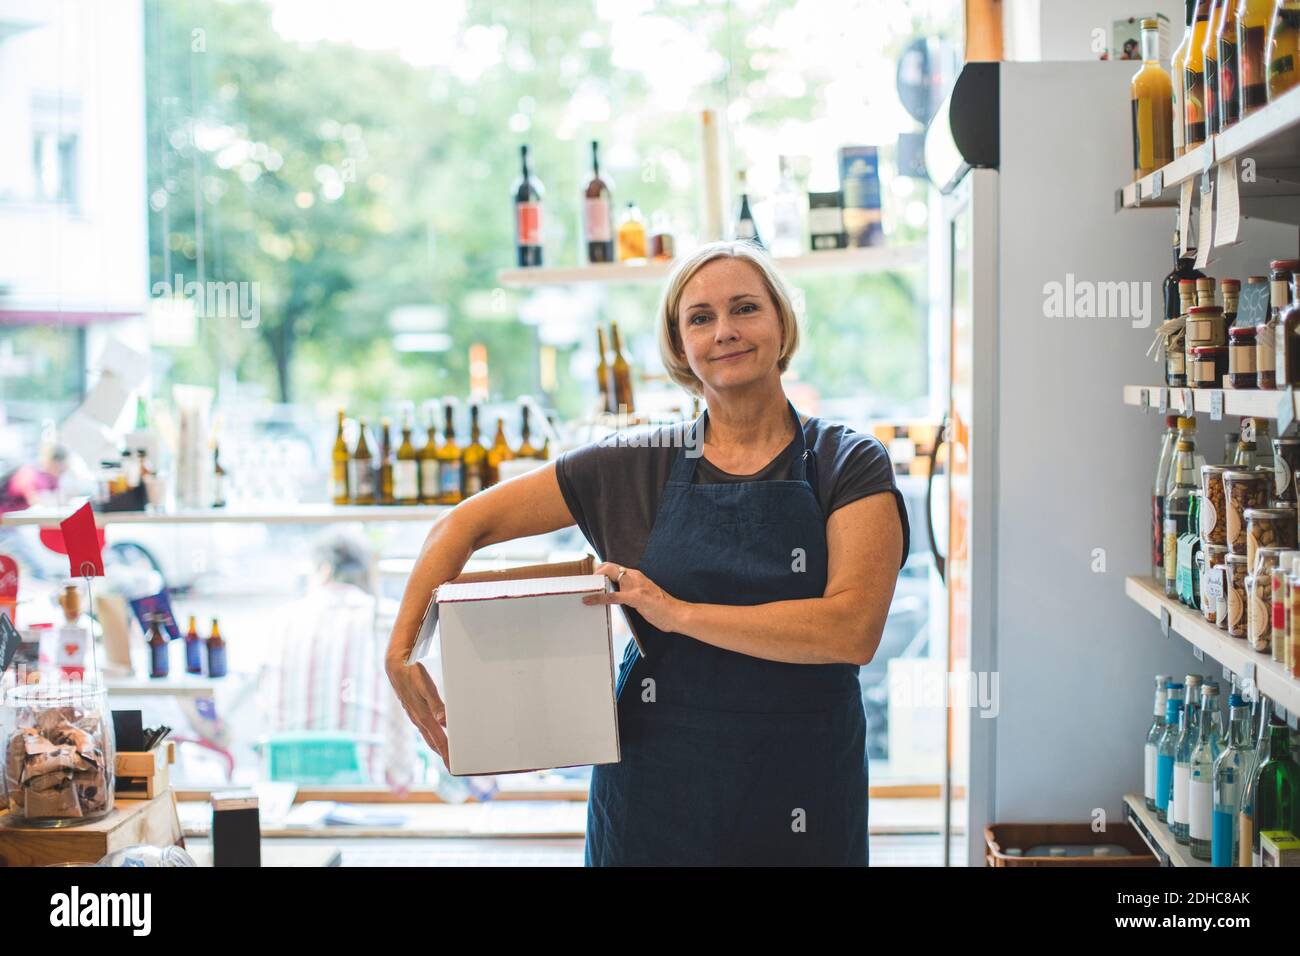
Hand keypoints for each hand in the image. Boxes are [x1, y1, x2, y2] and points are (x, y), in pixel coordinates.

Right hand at [386, 654, 449, 768]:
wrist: (394, 666)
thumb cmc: (412, 674)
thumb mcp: (426, 687)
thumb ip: (436, 704)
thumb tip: (444, 723)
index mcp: (422, 716)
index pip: (439, 740)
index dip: (447, 754)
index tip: (454, 766)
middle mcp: (418, 719)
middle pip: (433, 742)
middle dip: (444, 755)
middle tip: (454, 766)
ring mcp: (414, 716)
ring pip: (428, 736)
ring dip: (438, 747)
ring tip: (447, 755)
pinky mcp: (413, 711)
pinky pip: (425, 729)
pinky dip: (433, 736)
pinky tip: (436, 735)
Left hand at [583, 561, 687, 633]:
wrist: (677, 614)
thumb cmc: (661, 608)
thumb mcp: (644, 595)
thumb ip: (631, 592)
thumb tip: (617, 595)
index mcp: (637, 575)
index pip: (614, 567)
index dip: (600, 571)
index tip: (591, 581)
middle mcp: (635, 576)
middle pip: (608, 567)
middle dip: (594, 574)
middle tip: (584, 586)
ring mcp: (635, 586)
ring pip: (608, 578)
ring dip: (594, 584)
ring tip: (583, 591)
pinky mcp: (636, 598)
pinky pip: (612, 596)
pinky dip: (598, 598)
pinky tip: (589, 601)